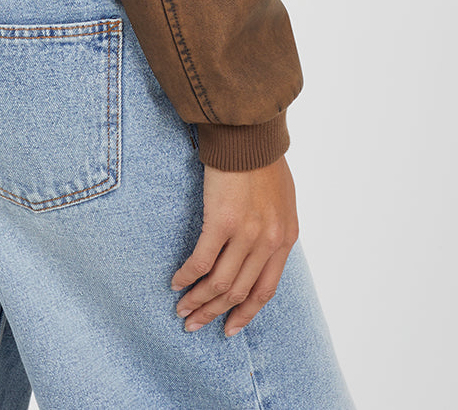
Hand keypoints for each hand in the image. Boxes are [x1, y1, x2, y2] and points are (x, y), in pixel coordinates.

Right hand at [170, 154, 298, 336]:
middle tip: (194, 325)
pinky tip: (176, 282)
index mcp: (285, 239)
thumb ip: (273, 229)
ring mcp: (246, 235)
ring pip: (221, 284)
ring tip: (182, 310)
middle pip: (239, 292)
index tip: (229, 328)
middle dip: (215, 313)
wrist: (250, 133)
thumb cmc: (263, 159)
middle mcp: (268, 243)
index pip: (265, 291)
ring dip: (199, 301)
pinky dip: (187, 276)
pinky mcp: (222, 222)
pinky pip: (202, 261)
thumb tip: (259, 250)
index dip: (246, 314)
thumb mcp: (281, 201)